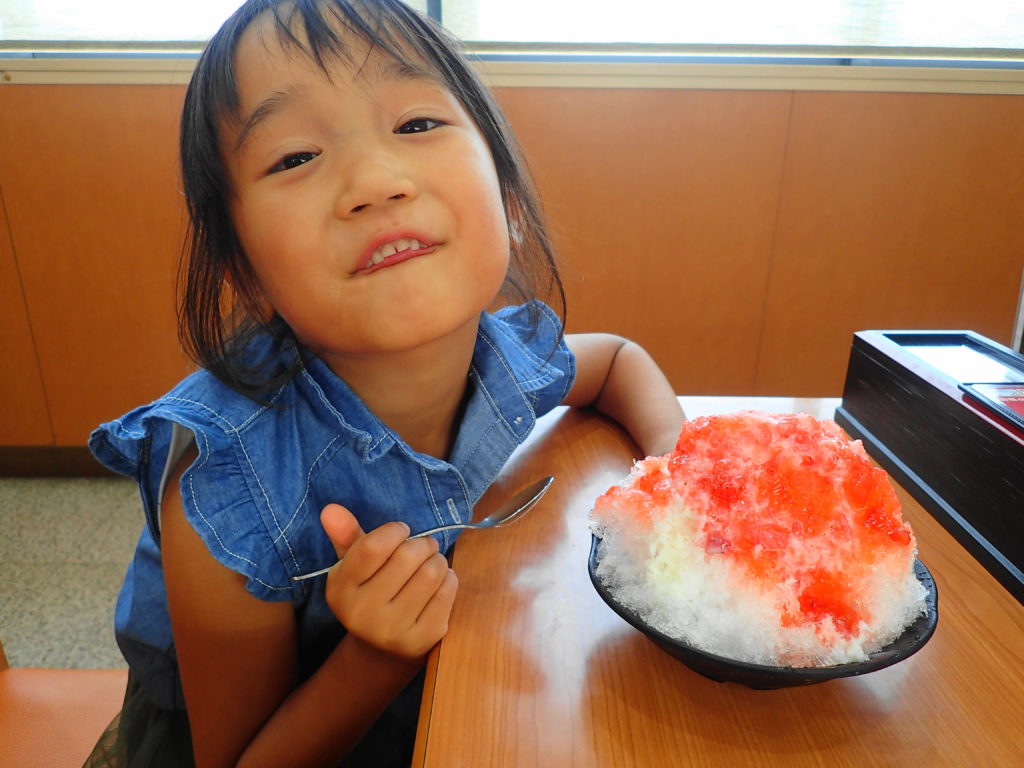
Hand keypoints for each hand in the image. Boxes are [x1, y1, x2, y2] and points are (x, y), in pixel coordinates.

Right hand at [319, 504, 457, 659]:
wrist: (381, 648)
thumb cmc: (369, 591)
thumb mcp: (352, 565)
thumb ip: (345, 535)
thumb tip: (331, 509)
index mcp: (341, 589)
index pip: (373, 547)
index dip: (394, 531)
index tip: (402, 531)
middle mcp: (363, 613)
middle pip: (407, 557)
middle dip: (422, 543)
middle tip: (423, 546)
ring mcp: (393, 630)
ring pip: (432, 572)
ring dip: (437, 559)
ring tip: (430, 562)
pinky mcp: (422, 639)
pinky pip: (447, 591)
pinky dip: (448, 578)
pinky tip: (438, 583)